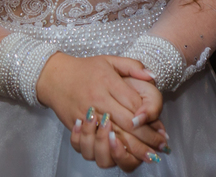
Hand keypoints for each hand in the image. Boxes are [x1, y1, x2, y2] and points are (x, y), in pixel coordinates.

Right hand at [36, 54, 164, 169]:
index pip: (134, 103)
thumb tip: (153, 77)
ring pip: (112, 137)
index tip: (161, 128)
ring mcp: (86, 114)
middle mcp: (98, 99)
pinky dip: (108, 150)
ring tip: (147, 156)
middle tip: (161, 146)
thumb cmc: (85, 68)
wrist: (54, 76)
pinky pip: (94, 142)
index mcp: (108, 82)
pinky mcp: (76, 125)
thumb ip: (133, 66)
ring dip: (132, 149)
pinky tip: (121, 154)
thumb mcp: (109, 60)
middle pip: (127, 123)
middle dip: (147, 137)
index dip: (150, 118)